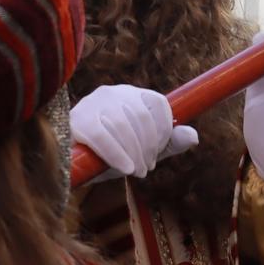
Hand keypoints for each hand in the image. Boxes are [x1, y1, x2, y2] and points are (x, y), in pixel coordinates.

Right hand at [70, 85, 197, 181]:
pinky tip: (124, 169)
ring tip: (134, 171)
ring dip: (134, 153)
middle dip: (148, 147)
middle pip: (141, 116)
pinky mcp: (78, 119)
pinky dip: (116, 154)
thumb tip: (193, 136)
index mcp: (131, 95)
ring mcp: (93, 103)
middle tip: (145, 169)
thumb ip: (168, 144)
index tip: (158, 154)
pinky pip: (102, 136)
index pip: (157, 104)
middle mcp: (112, 93)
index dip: (163, 130)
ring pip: (123, 126)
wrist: (70, 164)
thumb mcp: (142, 150)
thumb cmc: (107, 155)